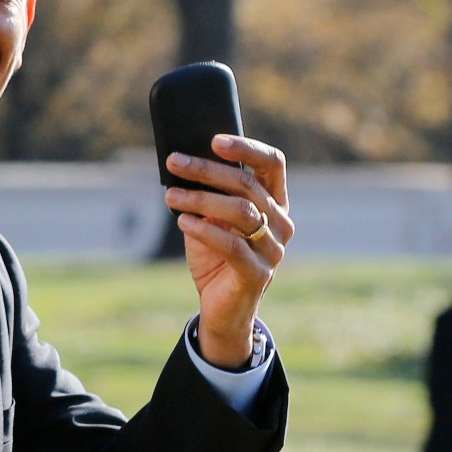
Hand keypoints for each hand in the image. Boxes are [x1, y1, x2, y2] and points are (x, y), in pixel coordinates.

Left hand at [164, 135, 291, 368]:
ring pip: (240, 212)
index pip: (272, 164)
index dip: (246, 148)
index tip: (214, 140)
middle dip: (206, 170)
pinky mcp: (257, 274)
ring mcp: (273, 250)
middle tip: (174, 161)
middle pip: (247, 185)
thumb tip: (182, 163)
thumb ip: (208, 195)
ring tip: (170, 195)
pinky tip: (183, 221)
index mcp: (275, 203)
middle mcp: (281, 223)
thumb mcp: (211, 220)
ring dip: (200, 199)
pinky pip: (232, 244)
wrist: (222, 311)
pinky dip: (204, 229)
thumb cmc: (216, 259)